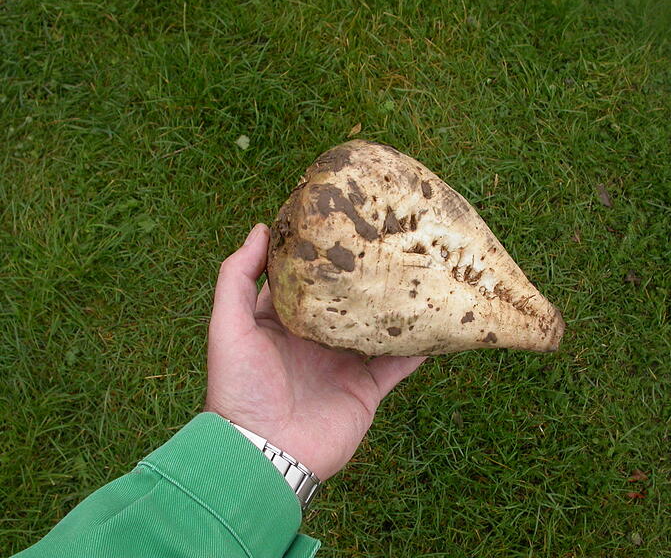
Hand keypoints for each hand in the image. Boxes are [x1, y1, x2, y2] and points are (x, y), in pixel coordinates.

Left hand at [205, 224, 425, 480]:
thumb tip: (261, 228)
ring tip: (419, 275)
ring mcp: (343, 366)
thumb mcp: (228, 326)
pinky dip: (417, 348)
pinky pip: (398, 365)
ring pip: (376, 330)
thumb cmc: (240, 387)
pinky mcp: (366, 389)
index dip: (318, 256)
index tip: (340, 224)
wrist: (266, 452)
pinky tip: (437, 324)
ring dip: (395, 309)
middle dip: (363, 278)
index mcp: (282, 324)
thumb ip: (237, 278)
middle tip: (388, 241)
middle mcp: (315, 342)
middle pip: (345, 303)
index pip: (303, 282)